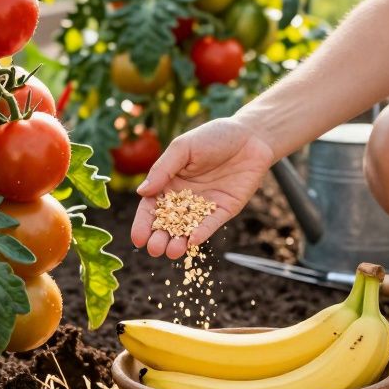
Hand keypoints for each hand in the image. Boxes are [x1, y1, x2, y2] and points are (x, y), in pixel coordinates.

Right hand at [130, 117, 275, 258]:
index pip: (151, 207)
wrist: (250, 136)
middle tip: (155, 249)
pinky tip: (193, 240)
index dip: (143, 223)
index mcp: (169, 182)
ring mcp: (204, 205)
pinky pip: (211, 224)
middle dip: (160, 238)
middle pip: (168, 223)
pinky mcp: (224, 209)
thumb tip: (141, 193)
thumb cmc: (213, 136)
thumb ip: (163, 170)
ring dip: (179, 242)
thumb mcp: (183, 148)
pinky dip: (203, 232)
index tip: (138, 239)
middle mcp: (184, 197)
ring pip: (188, 228)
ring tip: (172, 252)